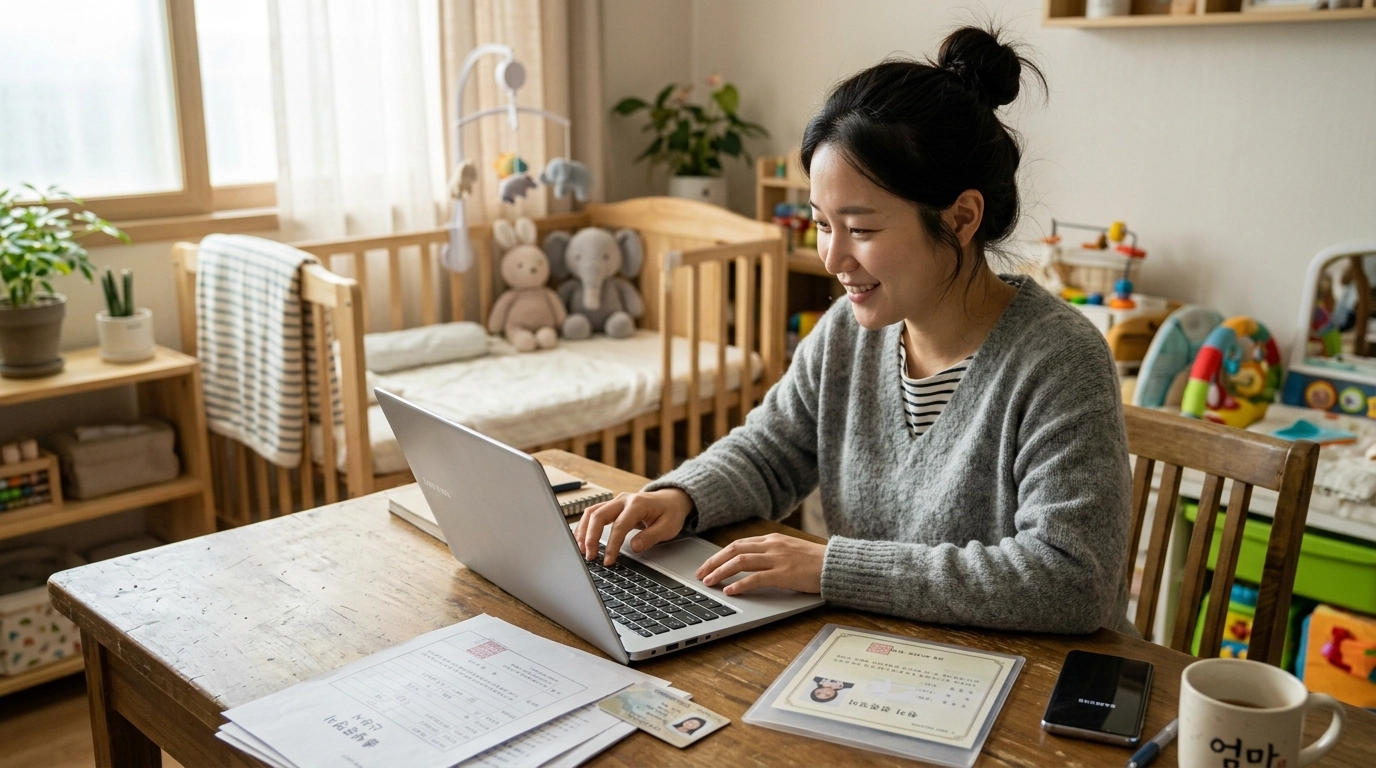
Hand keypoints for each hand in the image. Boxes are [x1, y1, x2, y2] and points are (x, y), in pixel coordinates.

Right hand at [574, 488, 693, 565]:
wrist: (671, 499)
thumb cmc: (670, 513)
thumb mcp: (668, 527)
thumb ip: (650, 537)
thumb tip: (634, 547)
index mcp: (637, 504)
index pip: (619, 526)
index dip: (612, 545)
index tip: (608, 560)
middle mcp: (623, 500)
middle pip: (599, 515)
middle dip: (591, 537)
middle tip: (589, 556)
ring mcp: (616, 501)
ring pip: (592, 512)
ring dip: (583, 531)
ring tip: (581, 549)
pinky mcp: (612, 506)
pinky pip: (593, 513)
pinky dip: (585, 526)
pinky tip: (581, 539)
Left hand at [694, 533, 824, 595]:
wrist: (837, 564)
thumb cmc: (816, 561)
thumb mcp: (790, 551)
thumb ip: (772, 554)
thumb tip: (751, 563)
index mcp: (773, 539)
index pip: (738, 544)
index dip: (719, 555)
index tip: (707, 564)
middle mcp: (772, 546)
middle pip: (734, 550)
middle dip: (714, 562)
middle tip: (700, 574)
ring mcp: (778, 559)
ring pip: (740, 562)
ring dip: (721, 572)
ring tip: (709, 582)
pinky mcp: (784, 574)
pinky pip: (756, 578)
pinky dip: (740, 584)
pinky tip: (730, 591)